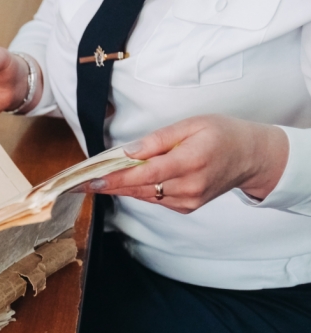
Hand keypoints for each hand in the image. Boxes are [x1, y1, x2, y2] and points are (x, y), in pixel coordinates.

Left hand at [87, 115, 288, 213]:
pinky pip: (154, 199)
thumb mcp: (191, 125)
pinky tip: (123, 182)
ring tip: (93, 181)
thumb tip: (129, 151)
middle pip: (139, 188)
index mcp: (191, 161)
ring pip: (143, 195)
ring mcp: (187, 200)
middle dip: (108, 184)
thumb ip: (158, 140)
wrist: (250, 157)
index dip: (116, 177)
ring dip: (119, 188)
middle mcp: (189, 186)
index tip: (92, 179)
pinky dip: (138, 190)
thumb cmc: (223, 135)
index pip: (145, 174)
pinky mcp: (186, 207)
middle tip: (80, 182)